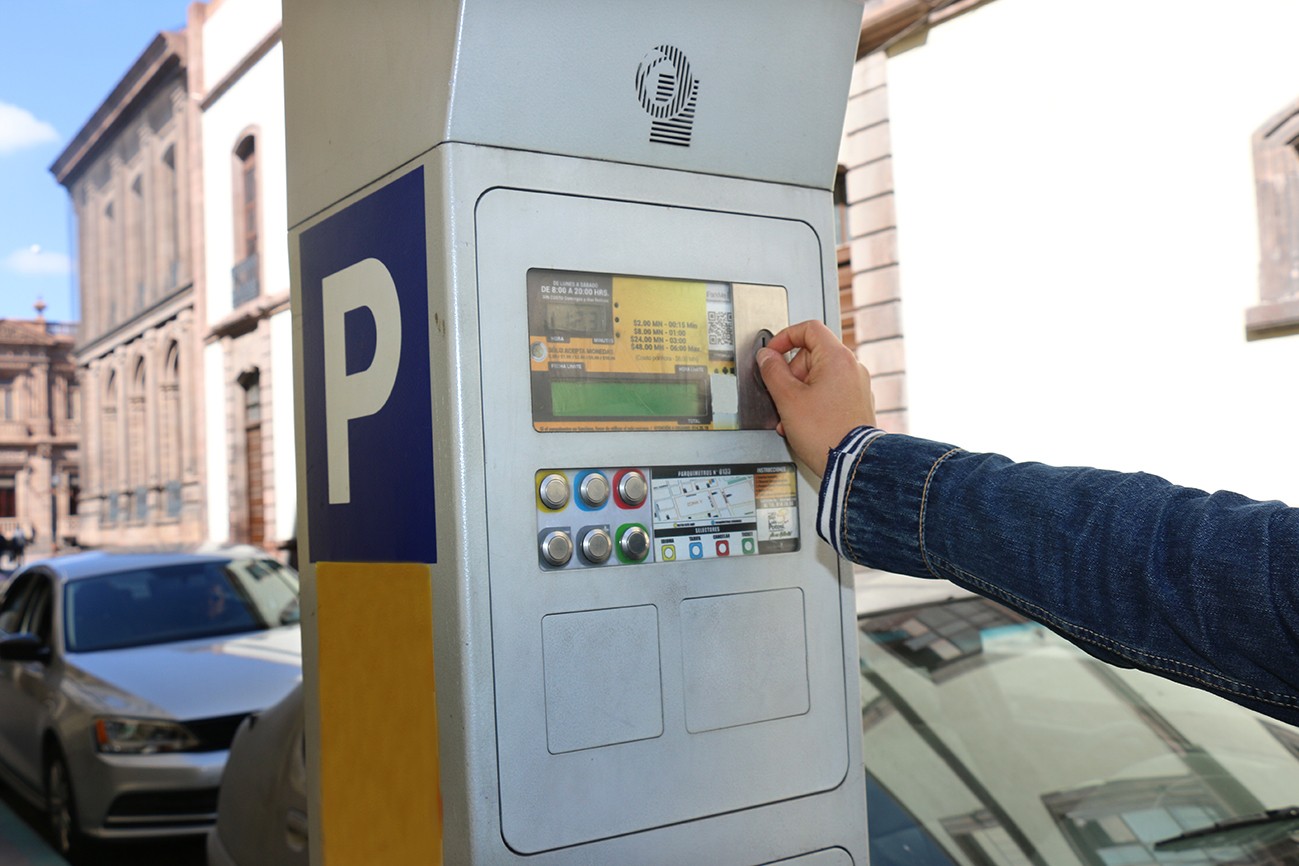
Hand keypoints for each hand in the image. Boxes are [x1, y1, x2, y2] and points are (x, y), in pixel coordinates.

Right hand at [756, 320, 875, 476]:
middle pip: (812, 355)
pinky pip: (830, 392)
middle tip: (781, 393)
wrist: (851, 463)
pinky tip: (803, 422)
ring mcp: (857, 386)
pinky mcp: (858, 403)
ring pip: (819, 377)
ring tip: (790, 415)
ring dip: (799, 392)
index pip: (809, 329)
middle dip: (791, 373)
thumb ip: (772, 371)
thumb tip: (767, 357)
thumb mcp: (787, 399)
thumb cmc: (825, 432)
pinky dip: (814, 401)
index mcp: (837, 358)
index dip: (785, 337)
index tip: (773, 353)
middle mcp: (852, 367)